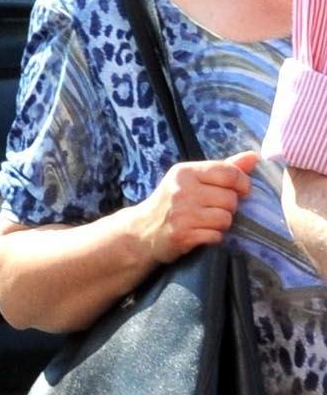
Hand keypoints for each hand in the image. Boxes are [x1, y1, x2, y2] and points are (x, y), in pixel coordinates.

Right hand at [136, 150, 258, 265]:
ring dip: (221, 224)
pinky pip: (216, 236)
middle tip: (212, 210)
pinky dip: (212, 237)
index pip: (229, 173)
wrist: (141, 232)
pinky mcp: (182, 236)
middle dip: (228, 207)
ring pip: (225, 218)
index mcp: (185, 172)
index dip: (242, 183)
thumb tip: (254, 157)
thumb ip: (223, 168)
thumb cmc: (171, 203)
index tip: (239, 191)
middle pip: (230, 198)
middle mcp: (182, 191)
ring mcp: (181, 214)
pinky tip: (199, 234)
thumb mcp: (192, 180)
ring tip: (206, 223)